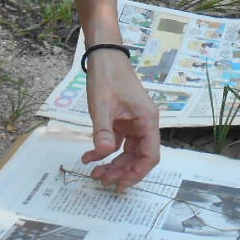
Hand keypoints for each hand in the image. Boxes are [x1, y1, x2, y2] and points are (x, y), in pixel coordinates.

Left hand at [81, 50, 159, 187]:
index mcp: (147, 120)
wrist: (103, 55)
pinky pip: (116, 142)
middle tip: (102, 180)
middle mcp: (144, 124)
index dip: (137, 173)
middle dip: (122, 171)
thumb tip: (103, 153)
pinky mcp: (122, 121)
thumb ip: (103, 130)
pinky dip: (104, 151)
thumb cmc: (107, 76)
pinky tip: (88, 157)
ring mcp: (133, 123)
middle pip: (139, 157)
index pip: (150, 155)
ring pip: (127, 152)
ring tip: (95, 173)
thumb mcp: (101, 104)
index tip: (120, 183)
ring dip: (113, 164)